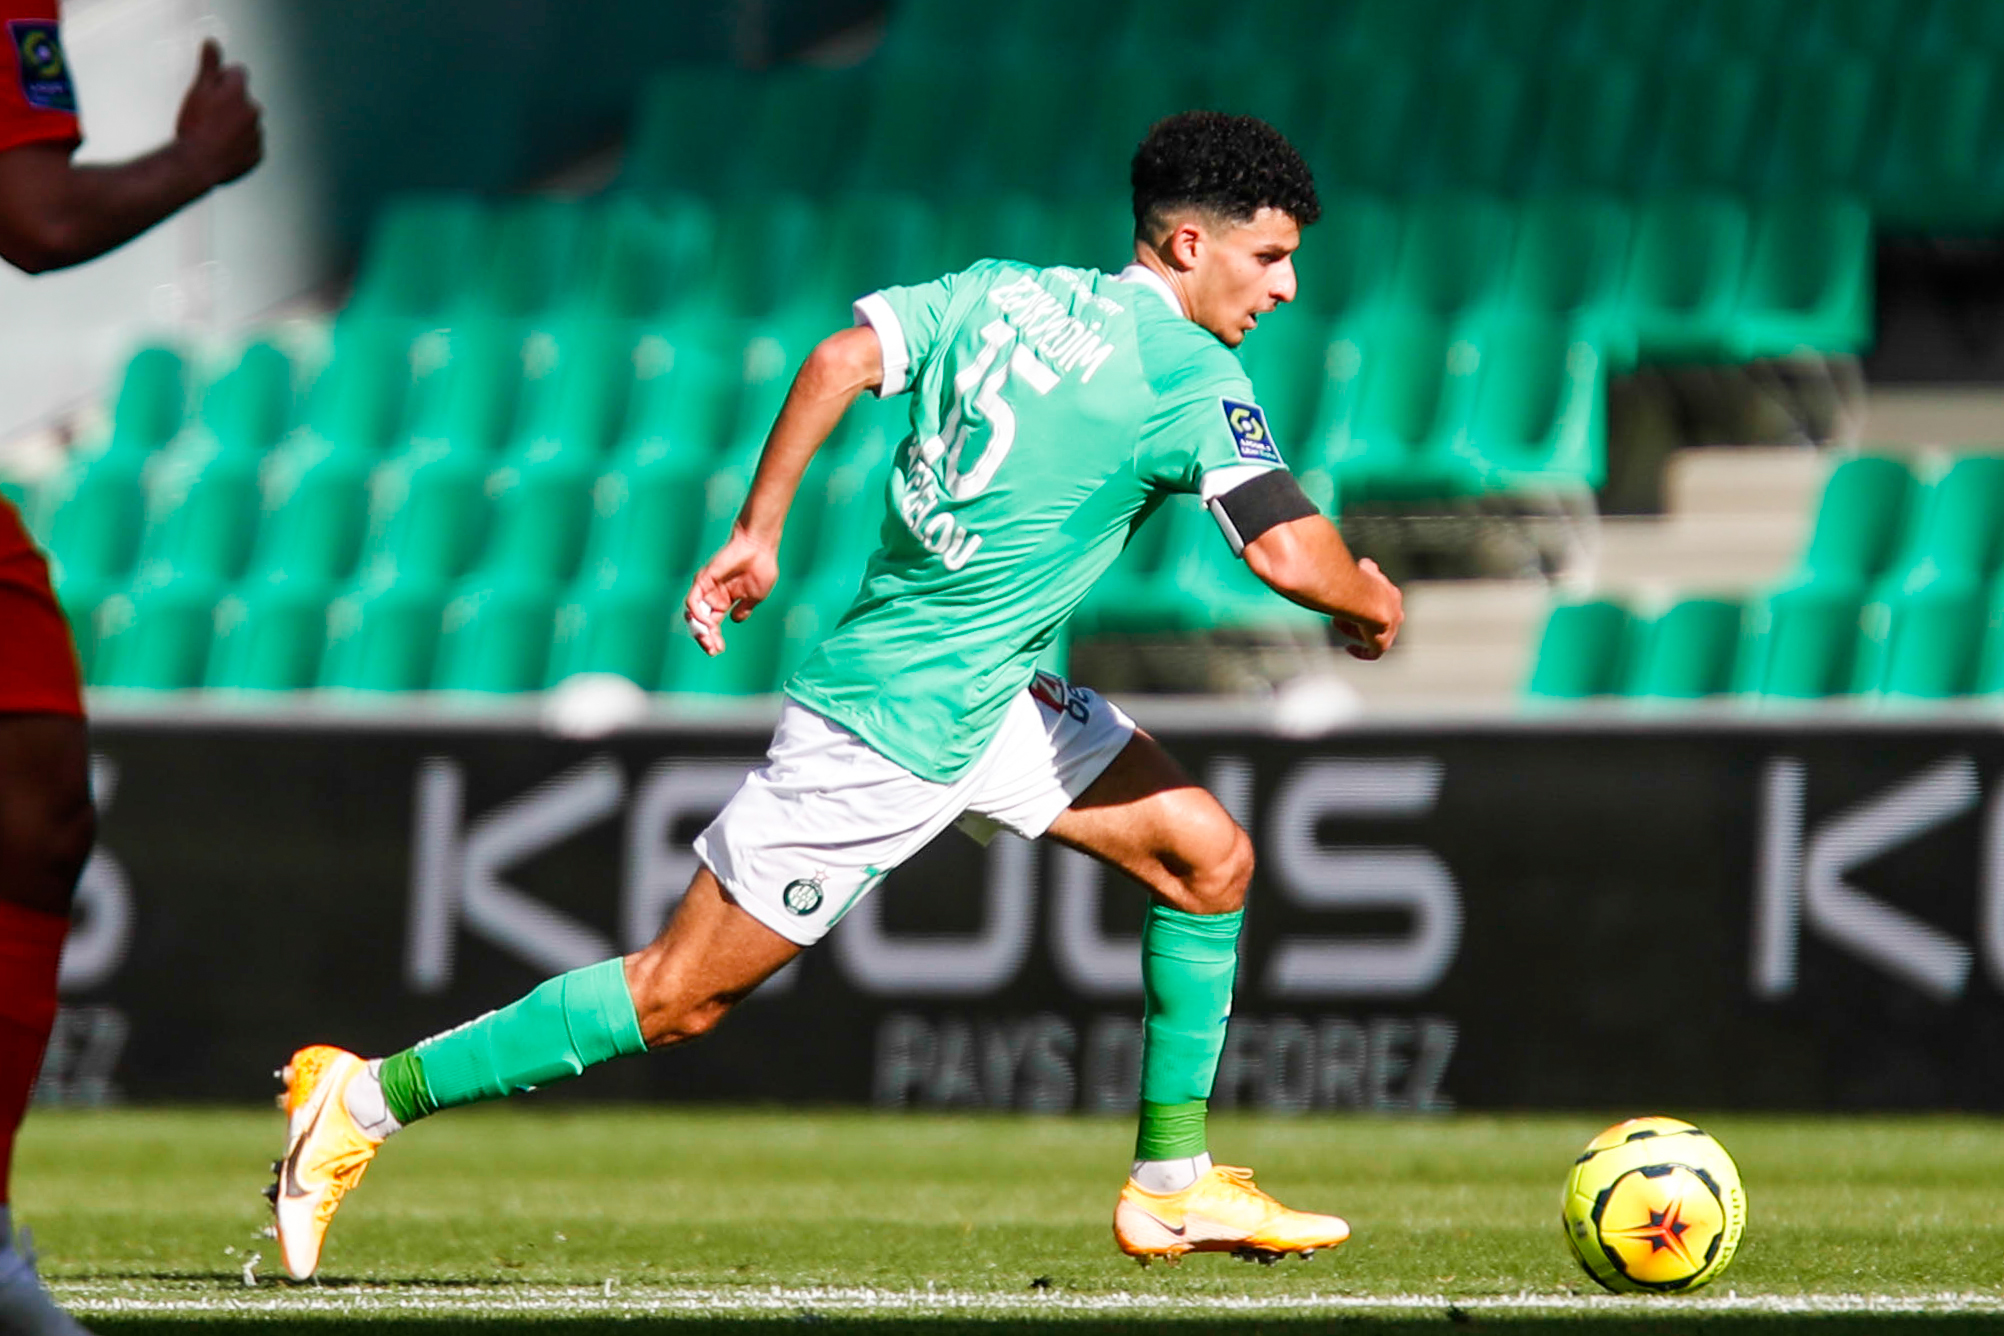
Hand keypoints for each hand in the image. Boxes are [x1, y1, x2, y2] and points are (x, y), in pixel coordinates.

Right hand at [174, 40, 261, 188]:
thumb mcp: (197, 90)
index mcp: (240, 92)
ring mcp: (257, 134)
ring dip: (234, 125)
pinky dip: (239, 146)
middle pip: (242, 99)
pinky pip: (250, 145)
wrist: (197, 164)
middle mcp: (254, 111)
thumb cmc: (194, 125)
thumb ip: (208, 65)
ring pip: (246, 123)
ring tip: (212, 135)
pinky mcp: (257, 155)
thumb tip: (212, 41)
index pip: (237, 72)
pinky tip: (221, 149)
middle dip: (229, 103)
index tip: (209, 91)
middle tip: (207, 116)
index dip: (220, 78)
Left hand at [683, 527, 778, 655]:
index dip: (713, 638)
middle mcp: (712, 596)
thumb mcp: (755, 597)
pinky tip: (707, 624)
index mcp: (723, 602)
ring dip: (698, 629)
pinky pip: (693, 600)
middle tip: (711, 650)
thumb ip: (744, 609)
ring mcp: (706, 588)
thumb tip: (736, 620)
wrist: (761, 549)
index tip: (719, 650)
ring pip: (693, 613)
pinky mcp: (703, 579)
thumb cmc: (761, 568)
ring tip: (708, 641)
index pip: (712, 625)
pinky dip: (696, 613)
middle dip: (704, 638)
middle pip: (700, 622)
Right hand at [1334, 558, 1402, 660]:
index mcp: (1392, 596)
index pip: (1380, 600)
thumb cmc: (1364, 582)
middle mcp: (1395, 614)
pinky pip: (1372, 653)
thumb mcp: (1367, 570)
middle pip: (1375, 619)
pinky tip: (1349, 648)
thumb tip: (1365, 563)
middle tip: (1340, 612)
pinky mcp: (1383, 645)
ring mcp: (1390, 631)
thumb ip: (1368, 568)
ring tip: (1337, 622)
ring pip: (1372, 634)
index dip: (1363, 599)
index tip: (1350, 600)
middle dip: (1358, 615)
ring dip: (1354, 629)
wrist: (1369, 600)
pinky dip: (1361, 651)